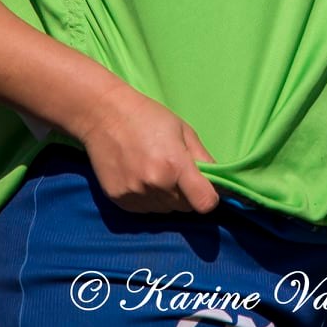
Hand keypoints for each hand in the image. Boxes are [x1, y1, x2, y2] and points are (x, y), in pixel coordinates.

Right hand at [77, 83, 218, 213]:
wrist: (104, 115)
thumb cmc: (148, 117)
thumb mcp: (183, 131)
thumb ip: (204, 160)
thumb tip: (222, 185)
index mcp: (175, 165)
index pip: (205, 203)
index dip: (210, 198)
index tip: (205, 189)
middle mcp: (156, 185)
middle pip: (185, 207)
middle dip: (186, 194)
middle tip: (174, 171)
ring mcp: (135, 195)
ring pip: (165, 210)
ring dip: (166, 198)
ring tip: (154, 171)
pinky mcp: (119, 200)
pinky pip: (145, 210)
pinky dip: (147, 199)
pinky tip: (139, 177)